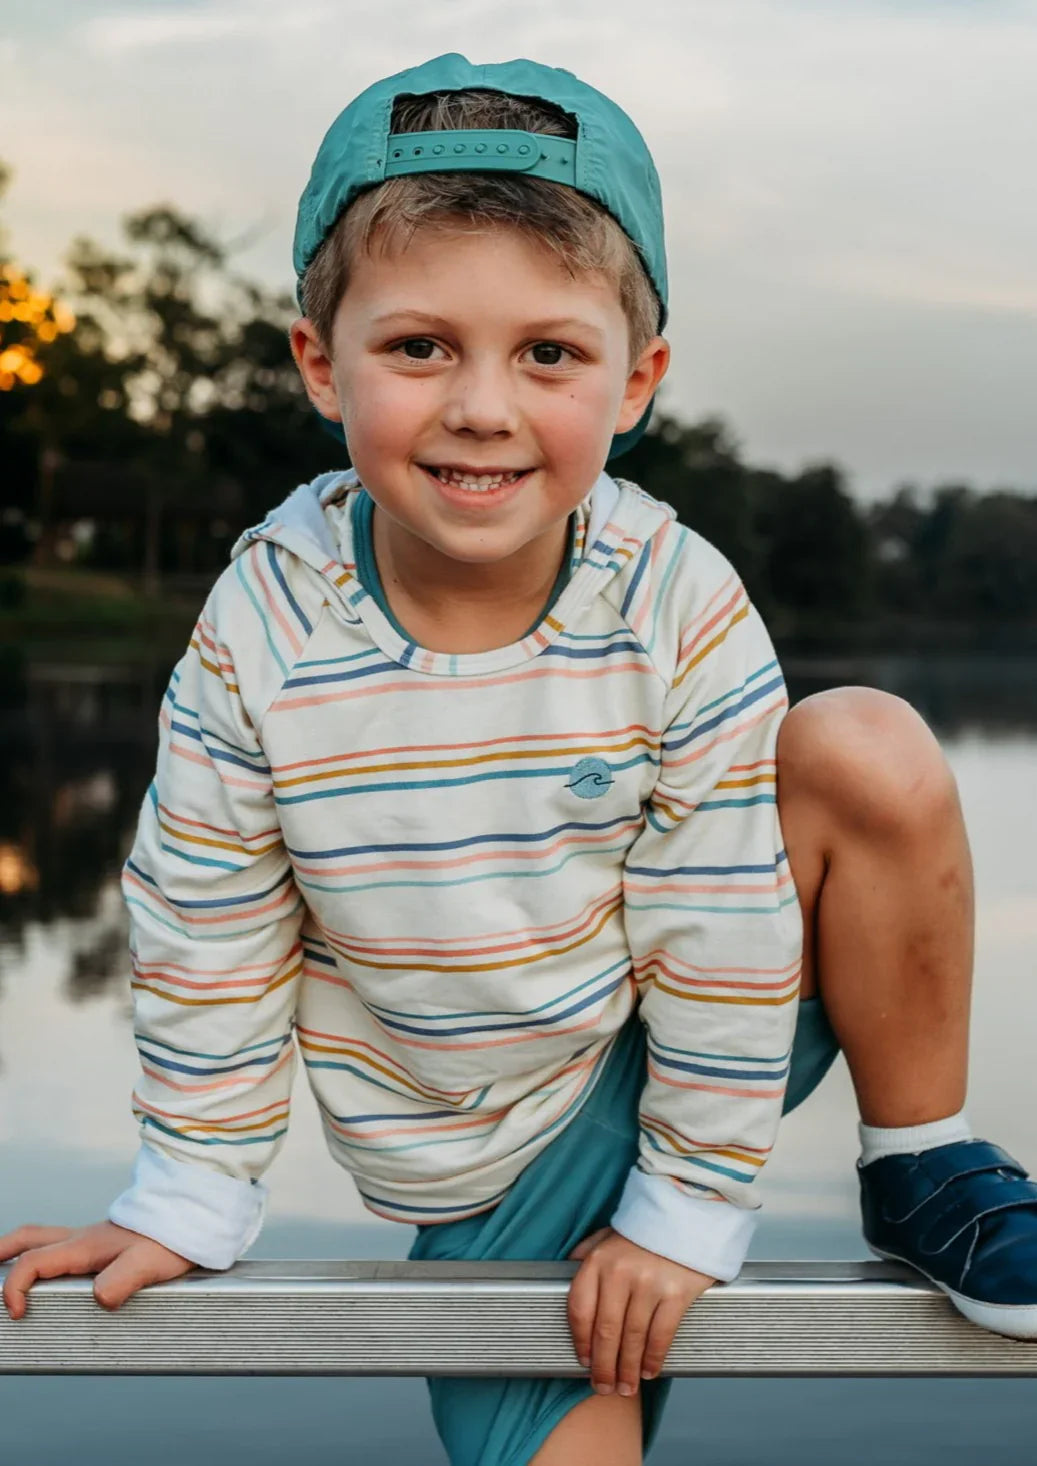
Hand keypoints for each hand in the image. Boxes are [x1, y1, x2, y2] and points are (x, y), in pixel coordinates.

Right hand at [0, 1220, 193, 1318]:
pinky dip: (46, 1253)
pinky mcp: (105, 1243)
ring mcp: (92, 1238)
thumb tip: (98, 1299)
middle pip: (29, 1239)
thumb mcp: (146, 1264)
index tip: (18, 1313)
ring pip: (45, 1237)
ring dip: (21, 1250)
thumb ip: (120, 1282)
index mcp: (83, 1246)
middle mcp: (82, 1239)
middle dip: (2, 1254)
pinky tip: (54, 1269)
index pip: (33, 1263)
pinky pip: (64, 1244)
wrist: (194, 1215)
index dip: (16, 1287)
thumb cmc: (171, 1238)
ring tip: (5, 1266)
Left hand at [566, 1226, 714, 1394]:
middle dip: (603, 1366)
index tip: (583, 1361)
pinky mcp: (676, 1293)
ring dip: (628, 1369)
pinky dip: (653, 1358)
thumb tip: (568, 1269)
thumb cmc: (646, 1227)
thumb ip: (588, 1252)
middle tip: (604, 1387)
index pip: (580, 1309)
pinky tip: (649, 1371)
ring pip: (632, 1338)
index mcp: (598, 1261)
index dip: (580, 1341)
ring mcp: (649, 1284)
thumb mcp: (609, 1233)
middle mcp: (620, 1274)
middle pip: (605, 1331)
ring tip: (626, 1388)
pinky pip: (660, 1335)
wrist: (689, 1210)